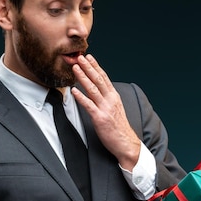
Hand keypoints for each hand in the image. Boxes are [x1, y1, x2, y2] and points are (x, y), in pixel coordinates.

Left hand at [71, 54, 141, 170]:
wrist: (126, 143)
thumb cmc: (119, 127)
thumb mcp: (115, 109)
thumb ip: (107, 98)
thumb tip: (98, 90)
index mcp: (114, 96)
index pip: (104, 77)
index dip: (96, 66)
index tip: (89, 57)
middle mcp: (110, 100)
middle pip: (98, 79)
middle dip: (88, 67)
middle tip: (80, 57)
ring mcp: (105, 108)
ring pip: (93, 89)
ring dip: (83, 77)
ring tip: (76, 68)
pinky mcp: (100, 118)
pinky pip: (89, 105)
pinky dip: (81, 97)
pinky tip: (73, 91)